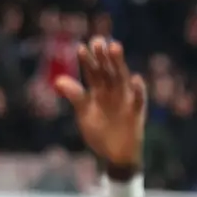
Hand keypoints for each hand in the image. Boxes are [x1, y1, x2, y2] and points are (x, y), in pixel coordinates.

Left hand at [53, 37, 145, 173]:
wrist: (114, 154)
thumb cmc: (99, 132)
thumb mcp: (83, 113)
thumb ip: (74, 95)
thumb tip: (57, 80)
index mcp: (99, 89)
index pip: (92, 71)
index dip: (87, 60)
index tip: (80, 47)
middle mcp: (112, 90)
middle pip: (108, 69)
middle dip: (103, 56)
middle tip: (98, 41)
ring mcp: (125, 99)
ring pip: (122, 78)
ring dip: (119, 63)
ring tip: (114, 47)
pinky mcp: (136, 112)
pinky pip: (138, 99)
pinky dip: (137, 90)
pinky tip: (135, 79)